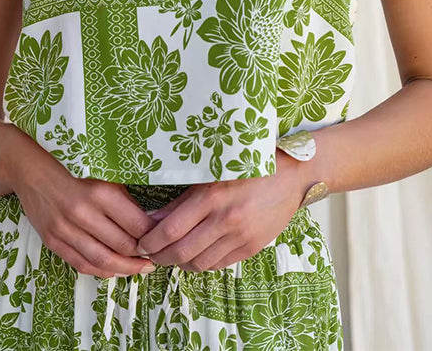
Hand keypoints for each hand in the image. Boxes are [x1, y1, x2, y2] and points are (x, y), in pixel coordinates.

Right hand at [13, 151, 157, 277]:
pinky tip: (115, 270)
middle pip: (122, 244)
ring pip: (103, 260)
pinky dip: (102, 271)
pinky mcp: (54, 242)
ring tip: (140, 269)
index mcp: (100, 193)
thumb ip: (126, 202)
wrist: (35, 177)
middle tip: (154, 257)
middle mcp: (83, 213)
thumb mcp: (106, 181)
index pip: (136, 224)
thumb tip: (150, 224)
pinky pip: (82, 264)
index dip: (152, 236)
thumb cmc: (76, 177)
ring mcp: (66, 230)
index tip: (161, 238)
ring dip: (125, 268)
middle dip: (141, 254)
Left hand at [136, 150, 305, 271]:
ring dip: (179, 263)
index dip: (150, 241)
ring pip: (199, 263)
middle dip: (159, 256)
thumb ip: (182, 199)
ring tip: (171, 254)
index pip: (171, 229)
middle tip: (150, 253)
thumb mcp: (210, 175)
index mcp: (212, 197)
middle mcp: (226, 220)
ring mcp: (241, 237)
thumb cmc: (247, 168)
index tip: (141, 242)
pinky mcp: (252, 247)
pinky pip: (219, 264)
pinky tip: (195, 254)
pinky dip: (201, 263)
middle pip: (181, 252)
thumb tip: (153, 219)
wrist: (291, 175)